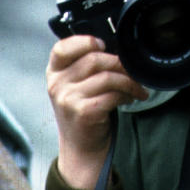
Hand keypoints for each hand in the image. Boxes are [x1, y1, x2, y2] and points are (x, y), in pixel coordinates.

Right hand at [46, 35, 147, 189]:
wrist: (81, 147)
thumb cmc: (83, 111)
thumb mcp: (75, 85)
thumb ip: (85, 65)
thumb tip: (117, 49)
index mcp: (54, 72)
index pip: (62, 48)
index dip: (84, 41)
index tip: (103, 45)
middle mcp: (57, 84)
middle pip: (94, 60)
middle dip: (120, 64)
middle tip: (133, 71)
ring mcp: (68, 99)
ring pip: (107, 77)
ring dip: (128, 82)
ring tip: (135, 88)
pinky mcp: (83, 113)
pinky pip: (112, 95)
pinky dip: (126, 95)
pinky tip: (128, 99)